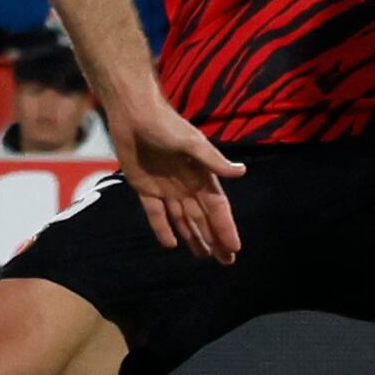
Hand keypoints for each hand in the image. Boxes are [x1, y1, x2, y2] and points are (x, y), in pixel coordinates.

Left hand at [107, 92, 245, 261]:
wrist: (133, 113)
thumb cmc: (165, 124)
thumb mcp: (191, 143)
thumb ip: (213, 161)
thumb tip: (241, 172)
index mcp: (201, 174)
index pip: (217, 207)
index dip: (225, 228)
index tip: (234, 248)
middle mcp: (186, 184)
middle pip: (202, 218)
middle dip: (214, 239)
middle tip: (225, 262)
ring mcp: (165, 187)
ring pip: (182, 219)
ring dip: (193, 238)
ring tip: (203, 257)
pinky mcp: (145, 187)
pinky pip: (155, 213)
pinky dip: (162, 228)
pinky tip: (171, 244)